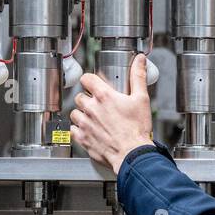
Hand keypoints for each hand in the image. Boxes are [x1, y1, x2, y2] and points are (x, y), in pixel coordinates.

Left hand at [70, 54, 153, 173]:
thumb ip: (138, 77)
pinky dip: (78, 129)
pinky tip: (89, 130)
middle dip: (88, 99)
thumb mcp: (141, 99)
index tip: (94, 84)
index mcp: (104, 96)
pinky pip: (73, 130)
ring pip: (75, 113)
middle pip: (80, 96)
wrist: (132, 154)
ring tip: (94, 118)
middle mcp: (91, 108)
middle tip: (99, 105)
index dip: (90, 80)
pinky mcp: (82, 138)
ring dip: (82, 114)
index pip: (87, 79)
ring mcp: (85, 124)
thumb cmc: (137, 129)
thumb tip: (139, 60)